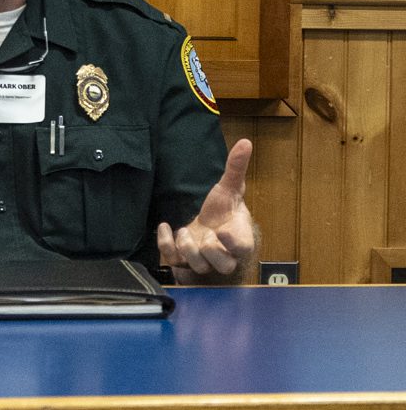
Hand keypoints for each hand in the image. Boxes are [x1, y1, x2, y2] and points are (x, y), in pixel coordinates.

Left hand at [156, 138, 255, 279]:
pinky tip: (165, 227)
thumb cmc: (225, 210)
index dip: (233, 244)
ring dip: (188, 249)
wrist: (210, 225)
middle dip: (210, 252)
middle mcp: (224, 255)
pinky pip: (173, 261)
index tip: (221, 230)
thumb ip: (236, 168)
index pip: (242, 249)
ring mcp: (203, 261)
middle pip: (222, 266)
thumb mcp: (230, 187)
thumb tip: (244, 142)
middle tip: (205, 237)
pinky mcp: (183, 262)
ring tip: (185, 230)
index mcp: (241, 240)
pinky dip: (166, 245)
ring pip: (197, 266)